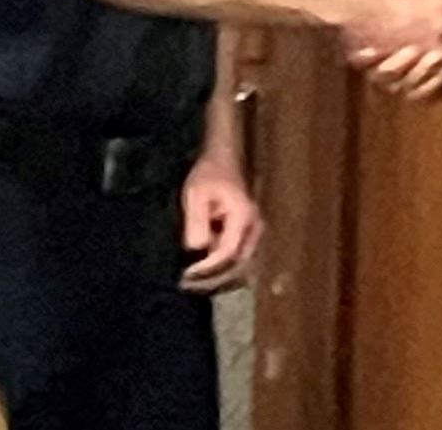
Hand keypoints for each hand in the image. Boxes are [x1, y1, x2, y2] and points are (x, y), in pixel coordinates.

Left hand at [179, 151, 261, 293]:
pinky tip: (203, 263)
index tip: (187, 275)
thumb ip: (197, 222)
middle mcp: (254, 225)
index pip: (228, 252)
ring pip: (240, 259)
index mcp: (242, 216)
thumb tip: (197, 250)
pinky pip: (237, 252)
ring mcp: (253, 228)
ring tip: (194, 277)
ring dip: (219, 271)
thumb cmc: (208, 174)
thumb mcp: (196, 195)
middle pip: (238, 262)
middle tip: (191, 283)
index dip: (208, 267)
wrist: (223, 158)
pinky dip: (222, 261)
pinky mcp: (247, 230)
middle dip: (216, 276)